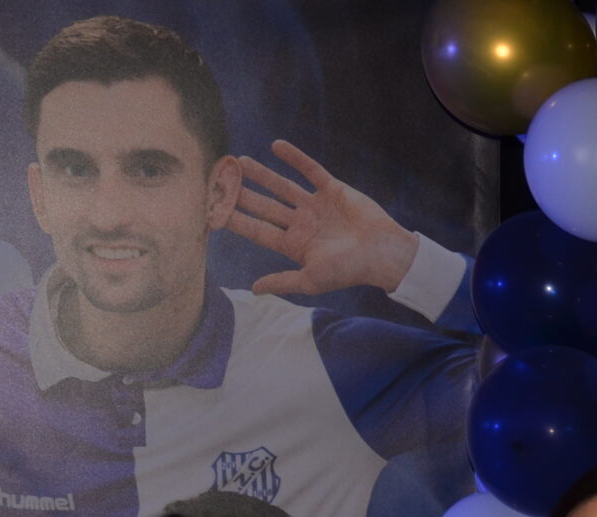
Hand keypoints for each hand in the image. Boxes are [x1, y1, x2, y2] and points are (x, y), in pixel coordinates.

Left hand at [230, 141, 419, 297]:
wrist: (382, 254)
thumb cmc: (348, 271)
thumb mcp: (311, 280)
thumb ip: (282, 281)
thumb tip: (253, 290)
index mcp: (295, 245)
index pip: (259, 230)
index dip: (237, 220)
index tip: (215, 210)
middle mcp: (302, 223)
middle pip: (265, 206)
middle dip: (243, 194)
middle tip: (220, 181)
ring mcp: (316, 205)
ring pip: (282, 186)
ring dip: (262, 174)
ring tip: (239, 162)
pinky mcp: (332, 190)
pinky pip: (310, 170)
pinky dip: (295, 157)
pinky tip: (276, 145)